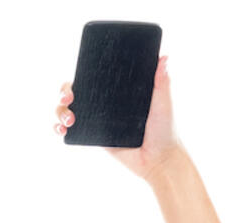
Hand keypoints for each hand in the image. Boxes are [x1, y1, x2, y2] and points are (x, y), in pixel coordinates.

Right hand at [54, 54, 180, 182]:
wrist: (159, 161)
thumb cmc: (165, 131)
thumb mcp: (163, 103)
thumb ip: (162, 82)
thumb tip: (165, 57)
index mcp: (118, 90)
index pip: (93, 77)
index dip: (79, 74)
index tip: (76, 78)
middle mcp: (105, 103)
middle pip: (75, 92)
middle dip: (64, 92)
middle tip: (68, 98)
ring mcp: (98, 121)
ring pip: (68, 110)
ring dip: (60, 111)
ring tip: (69, 121)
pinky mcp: (94, 138)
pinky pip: (72, 131)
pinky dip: (60, 128)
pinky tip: (61, 130)